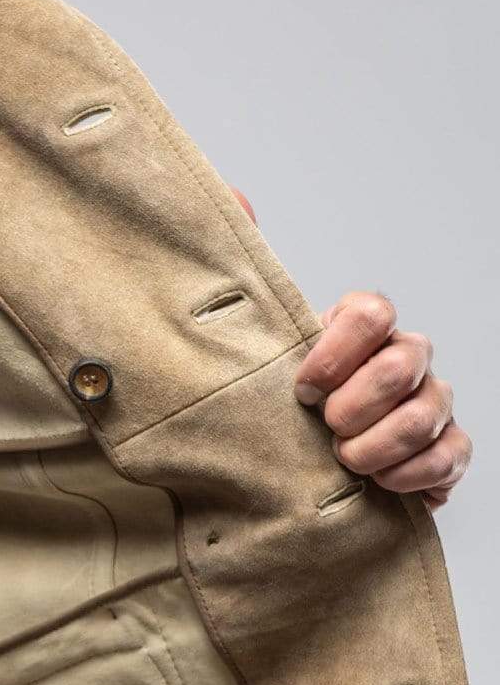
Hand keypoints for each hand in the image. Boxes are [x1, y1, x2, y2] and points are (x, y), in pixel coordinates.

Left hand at [225, 189, 468, 511]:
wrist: (292, 471)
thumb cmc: (278, 407)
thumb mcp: (250, 348)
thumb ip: (245, 277)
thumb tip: (235, 200)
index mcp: (358, 331)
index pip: (371, 312)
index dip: (337, 351)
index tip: (301, 389)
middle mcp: (402, 359)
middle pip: (404, 362)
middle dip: (358, 403)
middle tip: (324, 428)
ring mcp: (428, 404)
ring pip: (426, 412)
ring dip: (378, 444)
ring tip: (344, 461)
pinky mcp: (442, 451)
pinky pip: (449, 455)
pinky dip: (413, 474)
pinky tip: (381, 484)